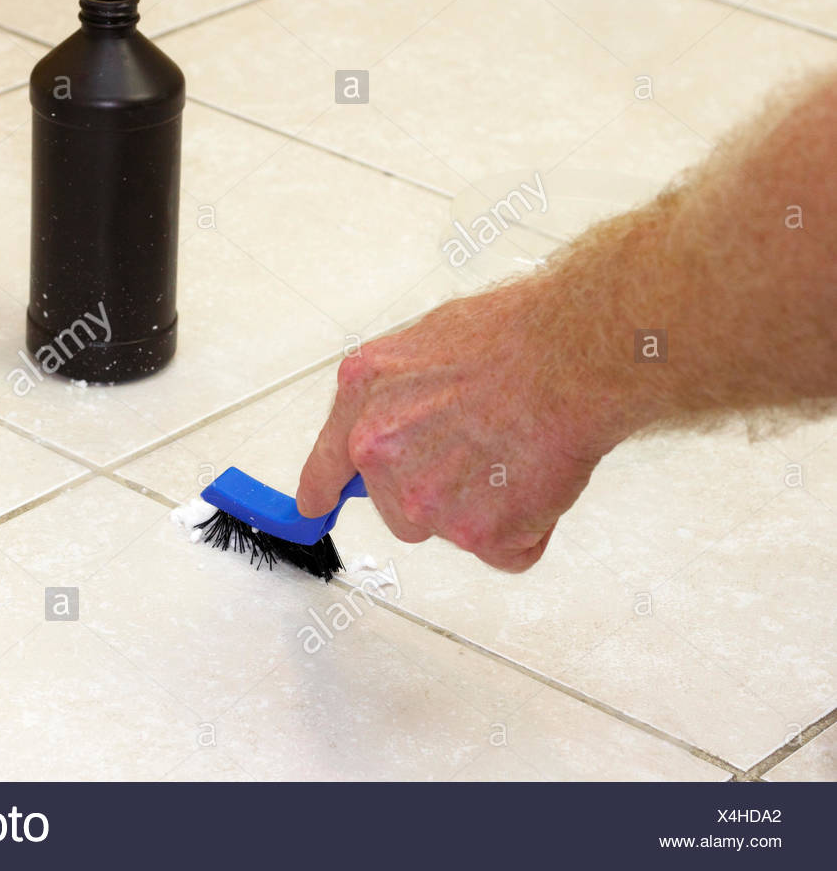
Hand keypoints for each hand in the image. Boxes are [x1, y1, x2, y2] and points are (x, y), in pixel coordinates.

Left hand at [296, 282, 617, 571]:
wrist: (573, 354)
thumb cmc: (512, 337)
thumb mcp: (418, 344)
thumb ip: (388, 395)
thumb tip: (383, 425)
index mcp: (364, 404)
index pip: (327, 468)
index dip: (323, 492)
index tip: (314, 511)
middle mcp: (383, 457)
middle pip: (400, 507)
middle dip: (438, 488)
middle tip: (483, 444)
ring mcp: (428, 501)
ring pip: (450, 530)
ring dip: (483, 508)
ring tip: (513, 453)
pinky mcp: (480, 535)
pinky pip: (504, 550)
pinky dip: (526, 527)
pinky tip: (536, 477)